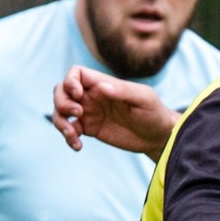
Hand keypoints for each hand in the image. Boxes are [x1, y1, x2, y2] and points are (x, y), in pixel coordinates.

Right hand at [52, 66, 177, 155]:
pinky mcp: (91, 129)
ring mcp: (90, 113)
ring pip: (62, 111)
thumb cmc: (154, 113)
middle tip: (78, 114)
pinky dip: (68, 138)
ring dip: (60, 122)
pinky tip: (78, 146)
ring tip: (73, 135)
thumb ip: (123, 91)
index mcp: (103, 84)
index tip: (78, 95)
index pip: (75, 73)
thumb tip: (101, 87)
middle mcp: (92, 96)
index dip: (70, 82)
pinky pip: (70, 130)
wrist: (158, 136)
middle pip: (62, 91)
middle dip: (61, 102)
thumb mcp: (143, 99)